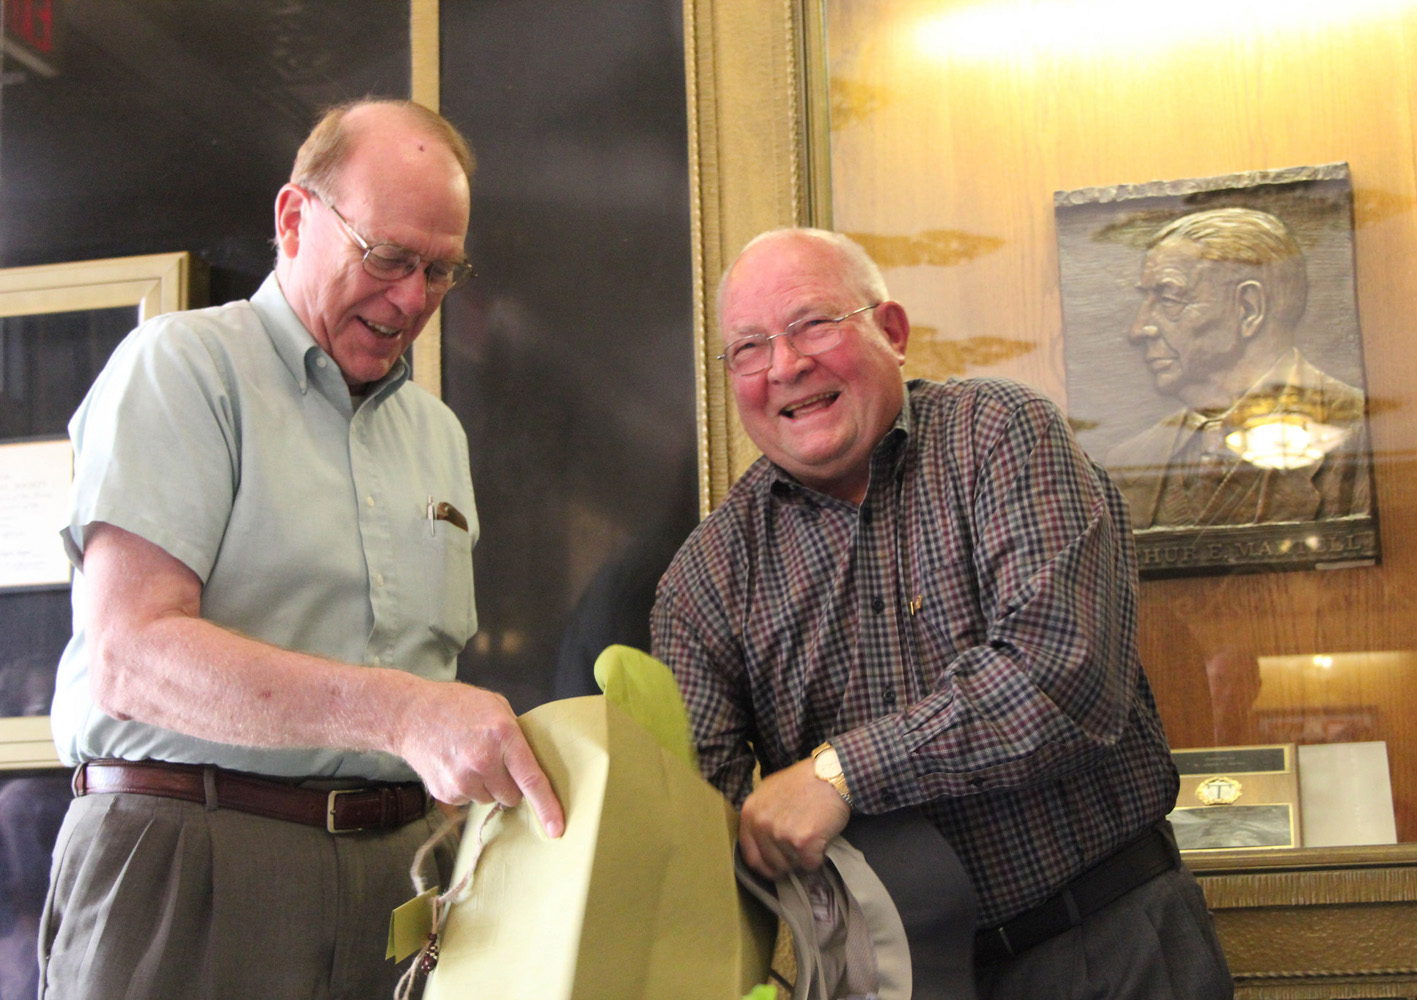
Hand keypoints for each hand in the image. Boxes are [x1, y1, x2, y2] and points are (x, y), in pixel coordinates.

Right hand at [399, 681, 564, 837]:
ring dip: (487, 786)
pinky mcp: (446, 793)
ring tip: (470, 759)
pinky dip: (467, 788)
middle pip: (512, 796)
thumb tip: (535, 762)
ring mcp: (462, 780)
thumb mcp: (496, 706)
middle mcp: (483, 762)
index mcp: (502, 736)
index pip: (531, 780)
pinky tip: (456, 765)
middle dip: (510, 784)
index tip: (557, 829)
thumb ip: (517, 734)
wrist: (411, 714)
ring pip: (490, 799)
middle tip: (496, 762)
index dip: (547, 807)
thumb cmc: (458, 706)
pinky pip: (469, 801)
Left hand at [738, 757, 849, 878]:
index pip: (750, 856)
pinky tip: (822, 838)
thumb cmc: (805, 781)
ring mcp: (781, 833)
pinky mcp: (802, 842)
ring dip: (803, 858)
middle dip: (788, 862)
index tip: (775, 869)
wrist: (832, 775)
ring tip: (812, 836)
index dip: (764, 866)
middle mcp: (761, 824)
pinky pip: (810, 864)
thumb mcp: (770, 790)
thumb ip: (761, 815)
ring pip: (792, 865)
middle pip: (772, 864)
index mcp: (750, 812)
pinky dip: (819, 856)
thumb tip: (763, 843)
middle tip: (801, 848)